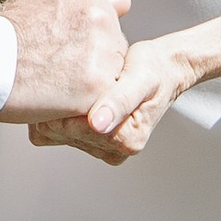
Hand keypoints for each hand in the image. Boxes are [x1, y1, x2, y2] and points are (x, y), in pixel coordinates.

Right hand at [0, 0, 131, 122]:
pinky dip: (82, 109)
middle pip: (115, 54)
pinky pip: (102, 105)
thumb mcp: (44, 2)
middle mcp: (102, 19)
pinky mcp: (98, 87)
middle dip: (92, 68)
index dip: (82, 49)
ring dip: (90, 89)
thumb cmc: (4, 36)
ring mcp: (102, 53)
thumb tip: (125, 2)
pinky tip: (56, 102)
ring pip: (113, 81)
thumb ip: (89, 5)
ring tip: (54, 86)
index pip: (107, 30)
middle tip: (55, 72)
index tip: (57, 54)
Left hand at [28, 30, 200, 165]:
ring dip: (59, 108)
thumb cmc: (153, 69)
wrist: (163, 70)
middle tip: (69, 76)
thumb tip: (98, 125)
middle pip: (61, 132)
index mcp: (127, 140)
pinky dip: (60, 112)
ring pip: (56, 133)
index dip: (63, 102)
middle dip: (60, 104)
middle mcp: (116, 150)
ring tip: (74, 86)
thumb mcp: (139, 78)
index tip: (66, 77)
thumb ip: (119, 102)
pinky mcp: (95, 143)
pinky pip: (59, 133)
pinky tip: (72, 95)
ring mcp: (105, 149)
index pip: (71, 127)